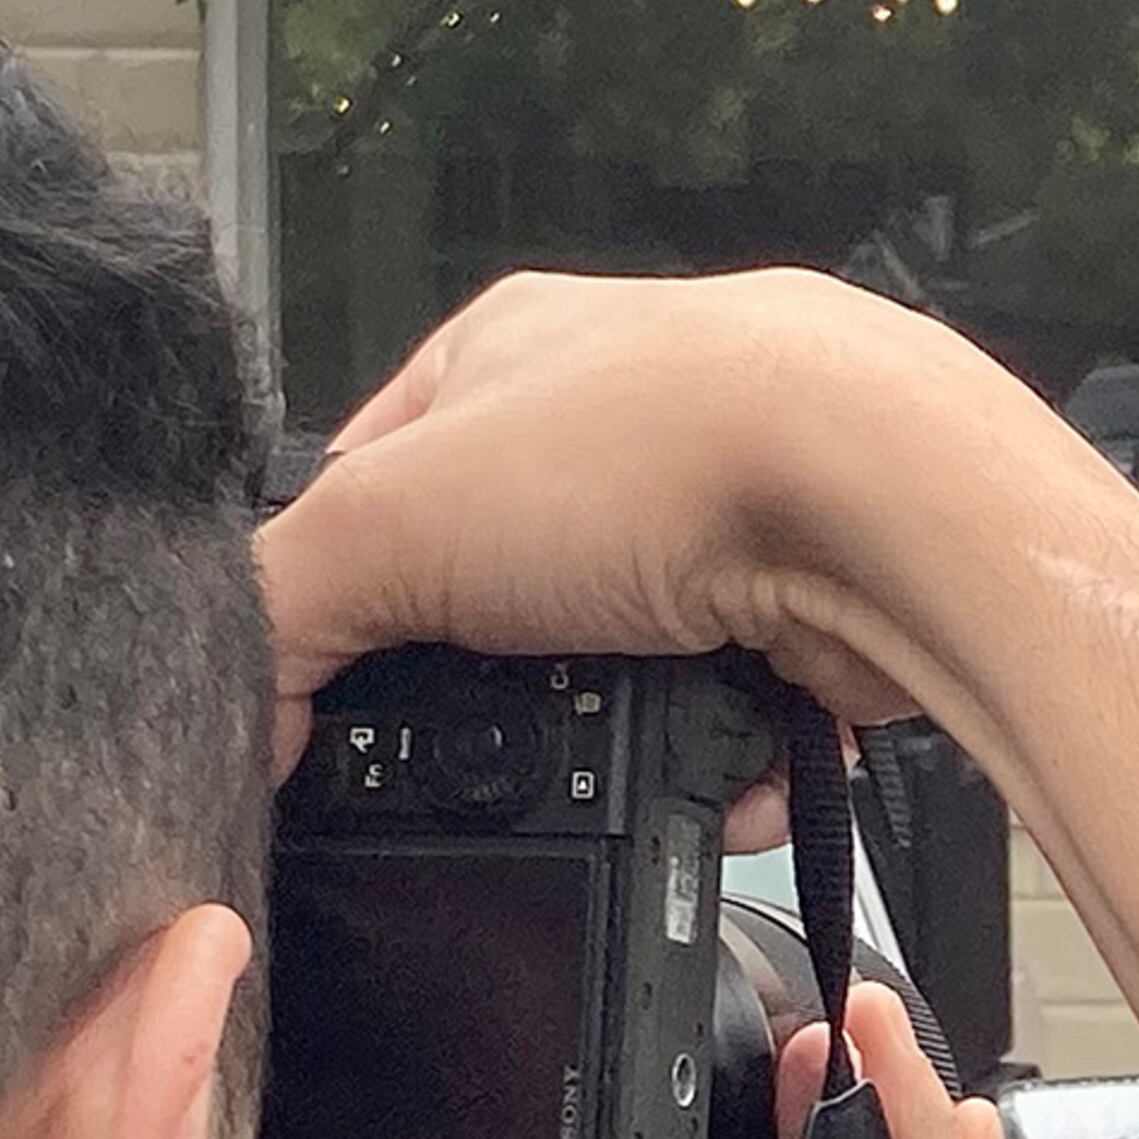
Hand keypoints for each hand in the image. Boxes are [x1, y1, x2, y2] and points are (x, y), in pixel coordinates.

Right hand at [254, 268, 1095, 781]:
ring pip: (644, 667)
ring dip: (631, 741)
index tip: (332, 693)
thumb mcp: (391, 524)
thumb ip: (290, 608)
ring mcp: (746, 509)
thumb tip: (248, 705)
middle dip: (514, 684)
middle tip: (504, 742)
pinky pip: (754, 720)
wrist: (891, 511)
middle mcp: (636, 418)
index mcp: (511, 355)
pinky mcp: (828, 603)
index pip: (380, 476)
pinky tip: (729, 783)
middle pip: (520, 587)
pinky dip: (736, 768)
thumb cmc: (665, 452)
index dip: (350, 588)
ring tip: (628, 765)